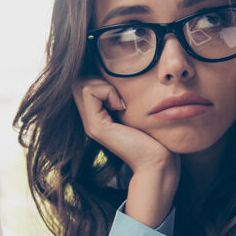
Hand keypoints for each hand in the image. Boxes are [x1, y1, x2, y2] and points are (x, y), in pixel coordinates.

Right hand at [72, 77, 179, 227]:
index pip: (83, 83)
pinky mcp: (96, 127)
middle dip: (99, 79)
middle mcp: (90, 121)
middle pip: (78, 82)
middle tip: (119, 95)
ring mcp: (91, 124)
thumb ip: (122, 97)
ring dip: (103, 85)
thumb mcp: (135, 110)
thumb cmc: (153, 137)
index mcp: (98, 116)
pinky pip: (90, 92)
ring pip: (81, 84)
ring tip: (120, 102)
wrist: (156, 161)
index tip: (121, 94)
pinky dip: (107, 92)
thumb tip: (118, 74)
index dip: (100, 79)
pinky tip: (121, 107)